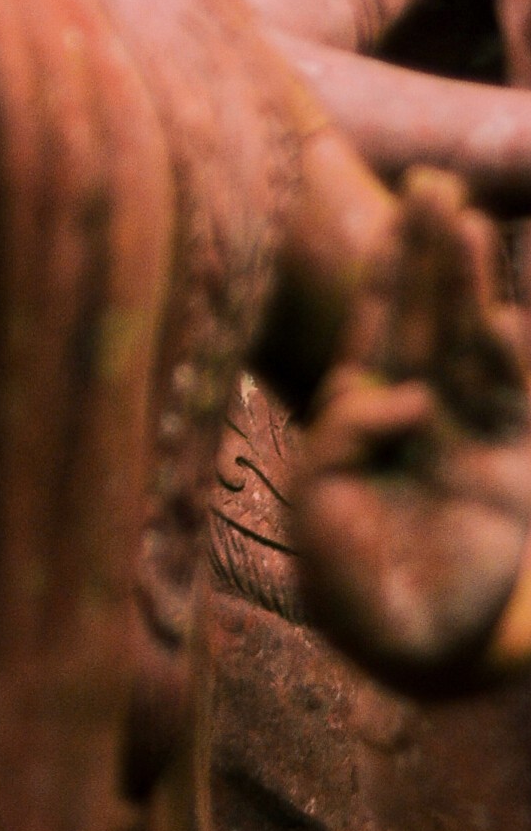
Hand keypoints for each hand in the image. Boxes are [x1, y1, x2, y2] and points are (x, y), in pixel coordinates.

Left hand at [295, 170, 530, 694]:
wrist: (408, 650)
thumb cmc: (350, 582)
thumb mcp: (319, 502)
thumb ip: (346, 438)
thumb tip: (410, 397)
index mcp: (361, 417)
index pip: (373, 328)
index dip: (383, 276)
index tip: (388, 215)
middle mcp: (419, 415)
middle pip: (424, 317)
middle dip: (428, 252)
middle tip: (431, 180)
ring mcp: (470, 437)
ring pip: (468, 348)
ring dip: (469, 287)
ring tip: (465, 224)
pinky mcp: (510, 471)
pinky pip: (513, 404)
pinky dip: (509, 362)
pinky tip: (507, 318)